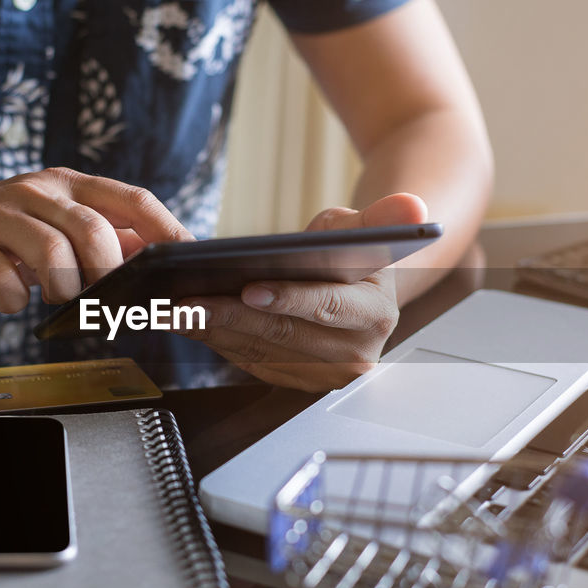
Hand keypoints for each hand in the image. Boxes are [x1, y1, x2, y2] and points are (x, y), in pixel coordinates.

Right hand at [0, 167, 190, 310]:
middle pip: (93, 228)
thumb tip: (158, 254)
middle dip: (107, 271)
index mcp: (67, 184)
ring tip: (53, 297)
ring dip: (63, 287)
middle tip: (100, 295)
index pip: (131, 198)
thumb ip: (102, 234)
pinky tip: (11, 300)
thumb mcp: (52, 222)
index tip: (187, 258)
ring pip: (51, 250)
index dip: (165, 228)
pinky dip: (15, 300)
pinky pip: (3, 279)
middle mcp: (36, 191)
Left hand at [179, 193, 426, 391]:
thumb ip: (384, 216)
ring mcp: (322, 373)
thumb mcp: (365, 226)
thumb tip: (411, 207)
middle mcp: (353, 353)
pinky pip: (248, 361)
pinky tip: (188, 321)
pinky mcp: (294, 381)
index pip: (327, 307)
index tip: (250, 288)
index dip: (288, 298)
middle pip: (283, 334)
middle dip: (230, 315)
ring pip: (258, 352)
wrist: (358, 288)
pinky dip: (216, 340)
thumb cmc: (355, 253)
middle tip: (188, 299)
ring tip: (175, 308)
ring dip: (212, 331)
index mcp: (375, 314)